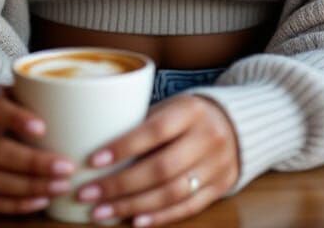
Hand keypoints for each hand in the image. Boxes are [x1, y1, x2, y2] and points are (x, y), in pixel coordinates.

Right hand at [0, 83, 76, 215]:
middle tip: (66, 168)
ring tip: (61, 186)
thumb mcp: (18, 91)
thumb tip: (84, 106)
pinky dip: (18, 204)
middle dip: (34, 164)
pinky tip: (42, 200)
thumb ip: (41, 97)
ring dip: (31, 188)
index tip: (43, 128)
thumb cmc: (11, 104)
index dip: (16, 119)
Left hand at [72, 94, 239, 226]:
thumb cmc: (187, 115)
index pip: (155, 131)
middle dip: (120, 185)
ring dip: (133, 205)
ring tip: (101, 212)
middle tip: (88, 193)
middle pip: (161, 168)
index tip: (93, 160)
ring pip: (172, 192)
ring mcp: (217, 164)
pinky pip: (188, 207)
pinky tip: (134, 220)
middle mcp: (207, 137)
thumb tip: (95, 143)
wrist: (236, 124)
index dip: (124, 147)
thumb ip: (142, 123)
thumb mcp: (170, 106)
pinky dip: (160, 217)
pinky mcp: (220, 187)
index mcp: (191, 110)